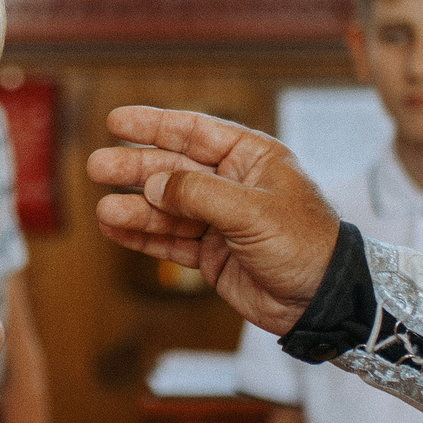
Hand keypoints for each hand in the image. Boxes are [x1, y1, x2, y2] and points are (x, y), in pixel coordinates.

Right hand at [86, 106, 342, 335]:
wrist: (324, 301)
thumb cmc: (306, 245)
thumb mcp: (253, 211)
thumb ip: (199, 194)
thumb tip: (153, 184)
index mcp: (252, 158)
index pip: (195, 132)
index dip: (155, 125)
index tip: (117, 121)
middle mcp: (233, 185)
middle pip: (173, 169)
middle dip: (135, 168)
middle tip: (98, 166)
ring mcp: (220, 221)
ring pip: (167, 208)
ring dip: (136, 209)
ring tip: (105, 211)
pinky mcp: (212, 254)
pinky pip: (171, 241)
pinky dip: (143, 237)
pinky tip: (117, 230)